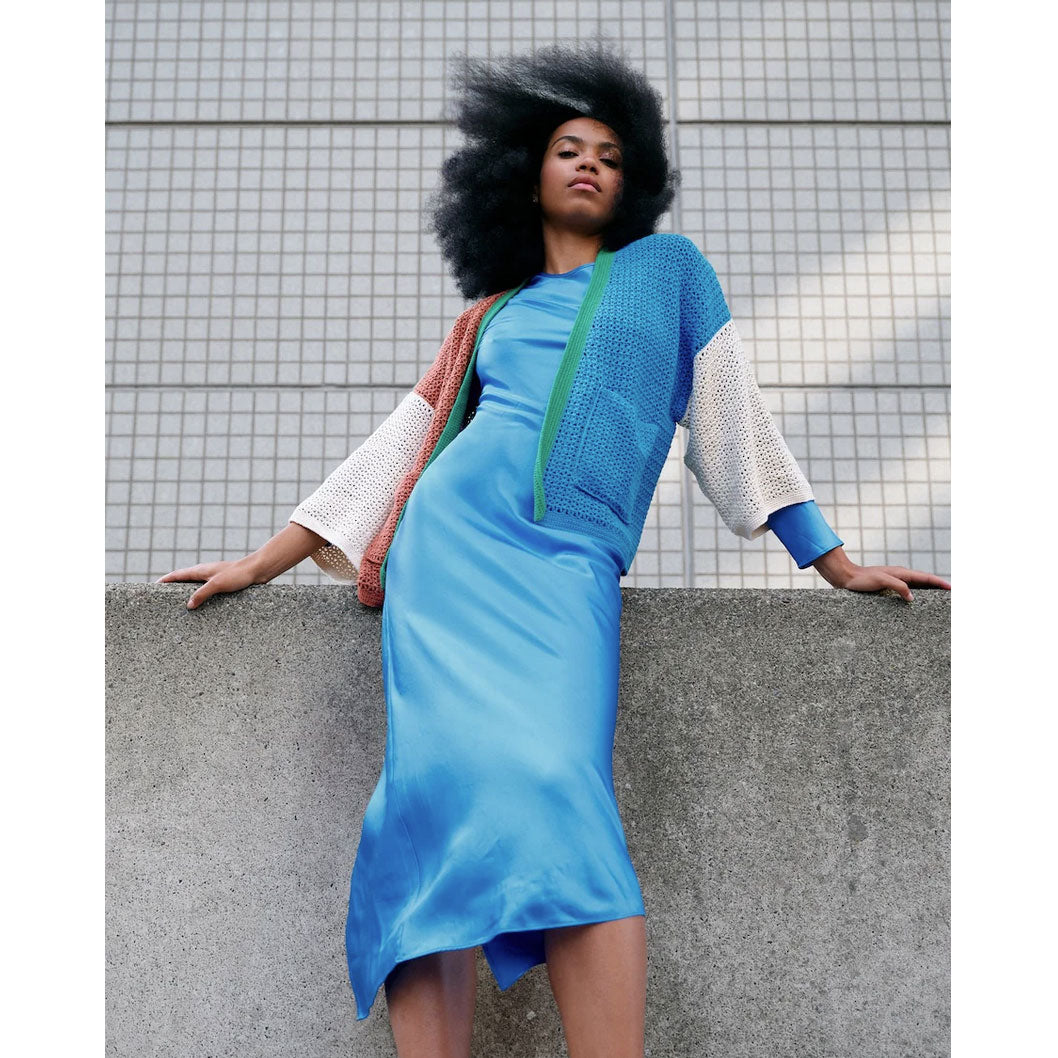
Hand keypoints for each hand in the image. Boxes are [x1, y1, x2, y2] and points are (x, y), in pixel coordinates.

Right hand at [155, 556, 259, 609]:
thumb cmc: (238, 574)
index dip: (165, 580)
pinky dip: (199, 594)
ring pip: (195, 584)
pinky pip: (206, 589)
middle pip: (184, 579)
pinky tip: (202, 603)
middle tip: (162, 597)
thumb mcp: (217, 584)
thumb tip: (188, 605)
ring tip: (179, 603)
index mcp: (200, 570)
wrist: (257, 570)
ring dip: (186, 591)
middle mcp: (205, 572)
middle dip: (172, 586)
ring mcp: (213, 577)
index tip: (153, 585)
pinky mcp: (222, 582)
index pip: (177, 575)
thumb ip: (202, 594)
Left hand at [812, 547, 951, 602]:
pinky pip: (908, 589)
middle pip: (924, 581)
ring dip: (929, 590)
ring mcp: (895, 580)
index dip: (940, 583)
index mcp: (901, 573)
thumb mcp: (880, 581)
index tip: (952, 588)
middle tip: (951, 594)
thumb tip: (912, 598)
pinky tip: (917, 600)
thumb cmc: (861, 579)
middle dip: (938, 586)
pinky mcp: (888, 586)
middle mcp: (900, 575)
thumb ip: (898, 587)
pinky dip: (917, 593)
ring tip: (940, 598)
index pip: (926, 578)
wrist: (845, 577)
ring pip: (917, 585)